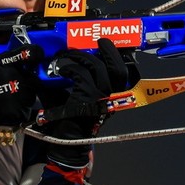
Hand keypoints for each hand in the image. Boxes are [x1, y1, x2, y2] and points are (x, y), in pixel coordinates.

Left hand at [39, 38, 133, 166]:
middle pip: (117, 68)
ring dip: (79, 56)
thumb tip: (71, 61)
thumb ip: (81, 81)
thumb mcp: (81, 99)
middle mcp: (111, 97)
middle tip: (98, 42)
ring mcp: (100, 98)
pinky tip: (61, 69)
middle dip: (109, 50)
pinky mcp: (86, 98)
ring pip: (96, 66)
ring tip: (67, 55)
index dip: (117, 57)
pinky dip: (68, 67)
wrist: (67, 143)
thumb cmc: (72, 121)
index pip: (123, 74)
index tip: (107, 46)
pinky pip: (79, 73)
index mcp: (113, 97)